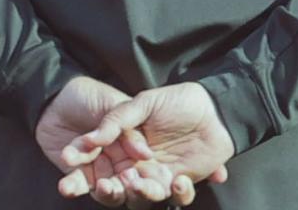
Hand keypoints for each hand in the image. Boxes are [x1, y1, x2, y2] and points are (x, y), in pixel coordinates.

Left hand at [39, 76, 173, 206]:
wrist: (56, 97)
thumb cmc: (91, 96)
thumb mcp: (113, 106)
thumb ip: (129, 129)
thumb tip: (146, 154)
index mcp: (137, 147)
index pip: (147, 168)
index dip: (146, 177)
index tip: (137, 176)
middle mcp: (123, 162)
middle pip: (129, 184)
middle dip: (125, 188)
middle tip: (117, 183)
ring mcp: (102, 169)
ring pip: (107, 189)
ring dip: (104, 191)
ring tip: (100, 185)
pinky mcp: (80, 173)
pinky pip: (79, 185)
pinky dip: (73, 187)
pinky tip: (66, 187)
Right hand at [65, 82, 233, 205]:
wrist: (211, 105)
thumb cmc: (174, 101)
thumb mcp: (141, 103)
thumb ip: (116, 119)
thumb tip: (92, 139)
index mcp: (122, 148)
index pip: (98, 166)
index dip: (87, 175)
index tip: (86, 173)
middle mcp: (137, 165)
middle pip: (117, 187)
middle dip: (109, 191)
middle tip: (107, 186)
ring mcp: (159, 175)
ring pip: (145, 195)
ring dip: (142, 194)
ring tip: (140, 185)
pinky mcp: (182, 180)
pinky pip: (178, 196)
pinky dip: (179, 193)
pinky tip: (179, 180)